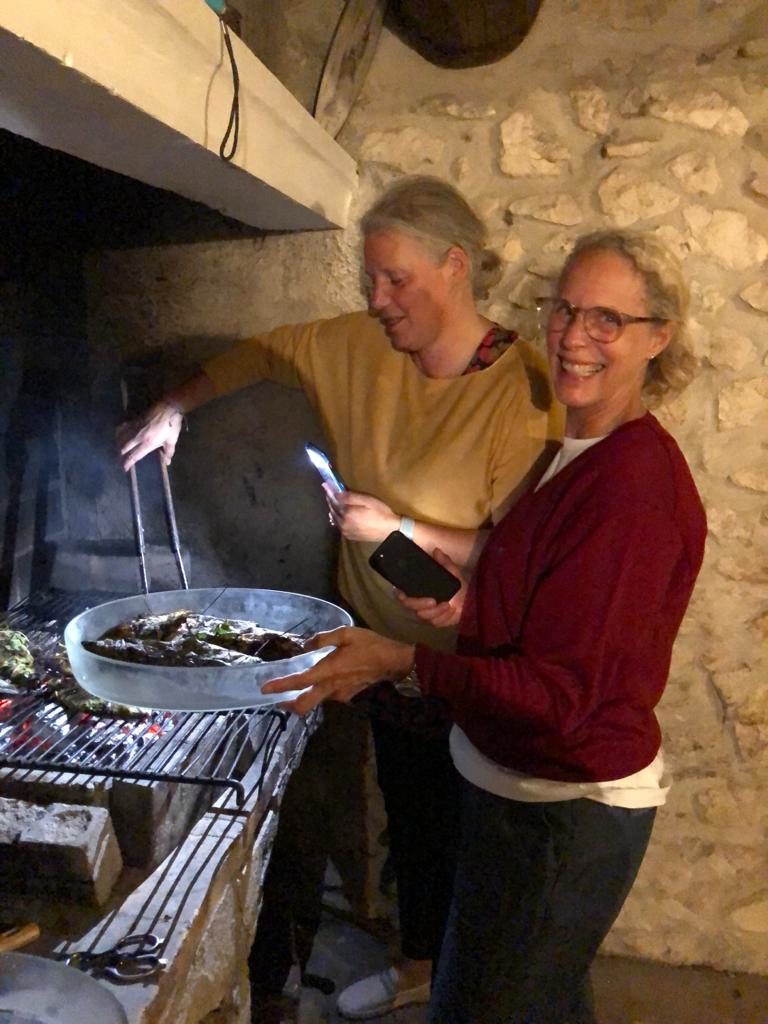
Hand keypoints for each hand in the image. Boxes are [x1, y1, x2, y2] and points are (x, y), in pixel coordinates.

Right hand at [117, 401, 183, 470]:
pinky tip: (118, 433)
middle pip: (124, 447)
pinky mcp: (135, 419)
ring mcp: (135, 427)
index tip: (124, 468)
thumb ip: (168, 452)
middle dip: (121, 455)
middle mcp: (138, 437)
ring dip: (118, 444)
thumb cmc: (172, 425)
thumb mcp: (171, 440)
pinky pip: (123, 426)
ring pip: (121, 437)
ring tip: (118, 449)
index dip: (128, 463)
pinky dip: (119, 431)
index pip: (134, 456)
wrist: (169, 407)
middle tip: (120, 459)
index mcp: (148, 443)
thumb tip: (167, 462)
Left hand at [261, 626, 413, 714]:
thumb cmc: (370, 645)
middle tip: (277, 696)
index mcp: (328, 671)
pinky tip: (322, 679)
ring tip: (298, 683)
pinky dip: (319, 690)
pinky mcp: (347, 696)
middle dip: (287, 703)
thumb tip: (306, 644)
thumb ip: (323, 638)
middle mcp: (331, 688)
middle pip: (303, 705)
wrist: (393, 662)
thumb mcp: (346, 633)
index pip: (299, 682)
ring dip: (303, 696)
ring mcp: (339, 695)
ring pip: (315, 701)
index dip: (280, 686)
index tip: (265, 689)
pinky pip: (327, 696)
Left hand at [324, 487, 398, 541]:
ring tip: (334, 502)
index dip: (330, 491)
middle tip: (329, 492)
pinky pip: (339, 525)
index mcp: (347, 513)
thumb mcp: (367, 500)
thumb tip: (336, 493)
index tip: (325, 485)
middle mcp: (343, 523)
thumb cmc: (380, 513)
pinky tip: (341, 514)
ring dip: (333, 509)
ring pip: (334, 518)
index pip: (334, 500)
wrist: (389, 531)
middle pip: (333, 509)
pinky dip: (337, 518)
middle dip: (331, 500)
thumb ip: (350, 497)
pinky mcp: (349, 536)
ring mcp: (345, 531)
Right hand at [396, 548, 466, 627]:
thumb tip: (436, 550)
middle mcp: (418, 603)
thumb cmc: (456, 584)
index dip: (400, 595)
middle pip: (411, 607)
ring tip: (448, 605)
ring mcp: (426, 613)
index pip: (401, 595)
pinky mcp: (435, 621)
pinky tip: (451, 610)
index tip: (404, 594)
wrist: (468, 599)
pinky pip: (435, 622)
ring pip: (424, 616)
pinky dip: (444, 617)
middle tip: (433, 601)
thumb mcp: (451, 570)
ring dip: (436, 612)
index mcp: (418, 591)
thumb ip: (443, 561)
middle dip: (420, 604)